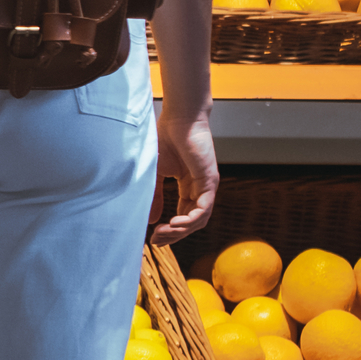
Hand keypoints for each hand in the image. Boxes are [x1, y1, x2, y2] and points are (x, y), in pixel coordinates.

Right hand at [152, 108, 217, 244]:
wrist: (178, 119)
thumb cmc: (166, 139)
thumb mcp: (156, 173)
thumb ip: (155, 196)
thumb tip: (150, 220)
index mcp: (189, 187)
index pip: (184, 215)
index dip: (171, 229)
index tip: (153, 237)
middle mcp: (201, 189)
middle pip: (192, 221)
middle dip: (175, 234)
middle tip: (157, 240)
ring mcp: (207, 186)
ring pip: (199, 218)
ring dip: (182, 230)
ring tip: (163, 232)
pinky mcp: (210, 180)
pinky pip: (203, 207)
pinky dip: (191, 218)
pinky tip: (175, 223)